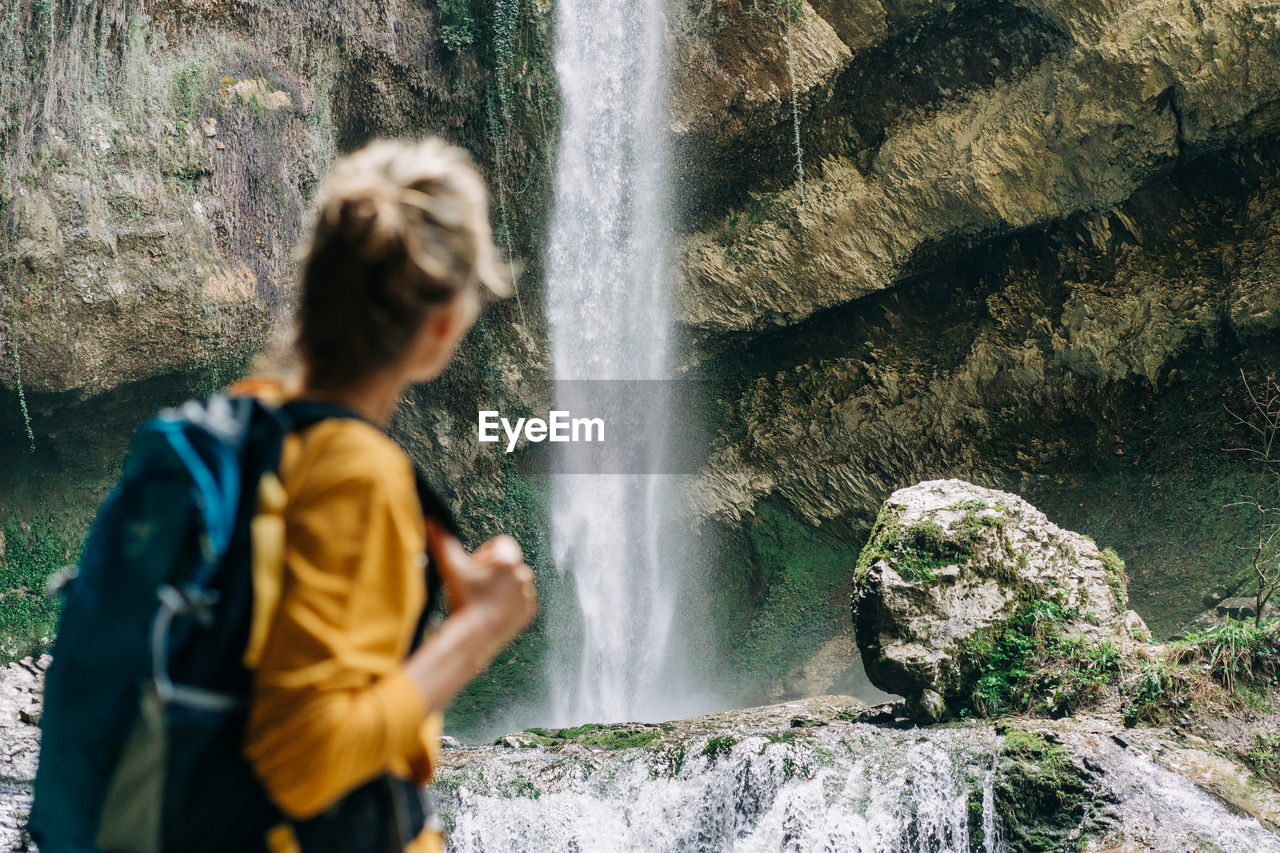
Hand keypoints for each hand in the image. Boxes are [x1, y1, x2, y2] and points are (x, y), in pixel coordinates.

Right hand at [426, 524, 536, 640]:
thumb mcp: (451, 569)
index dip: (486, 554)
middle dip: (494, 570)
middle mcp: (523, 573)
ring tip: (484, 600)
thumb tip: (430, 521)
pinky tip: (494, 611)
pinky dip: (511, 604)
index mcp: (508, 559)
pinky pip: (522, 601)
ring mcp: (528, 593)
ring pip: (515, 582)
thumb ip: (443, 542)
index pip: (502, 544)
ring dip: (503, 586)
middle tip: (477, 586)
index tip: (475, 569)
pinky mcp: (530, 611)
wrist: (475, 636)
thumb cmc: (463, 600)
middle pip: (508, 563)